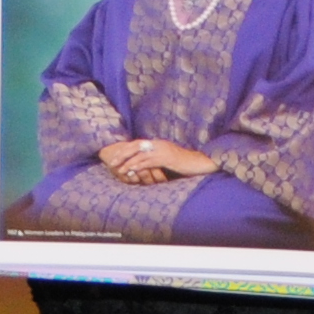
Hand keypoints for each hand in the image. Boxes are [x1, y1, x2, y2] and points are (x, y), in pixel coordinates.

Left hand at [99, 137, 217, 183]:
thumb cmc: (185, 165)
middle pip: (135, 146)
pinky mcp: (167, 158)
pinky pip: (149, 161)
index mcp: (158, 143)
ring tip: (118, 169)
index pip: (137, 143)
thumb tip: (144, 166)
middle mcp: (158, 144)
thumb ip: (156, 161)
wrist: (200, 163)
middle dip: (122, 154)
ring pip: (140, 154)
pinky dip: (138, 166)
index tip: (115, 156)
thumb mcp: (168, 160)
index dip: (125, 150)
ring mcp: (162, 150)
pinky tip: (131, 170)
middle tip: (112, 162)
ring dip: (127, 162)